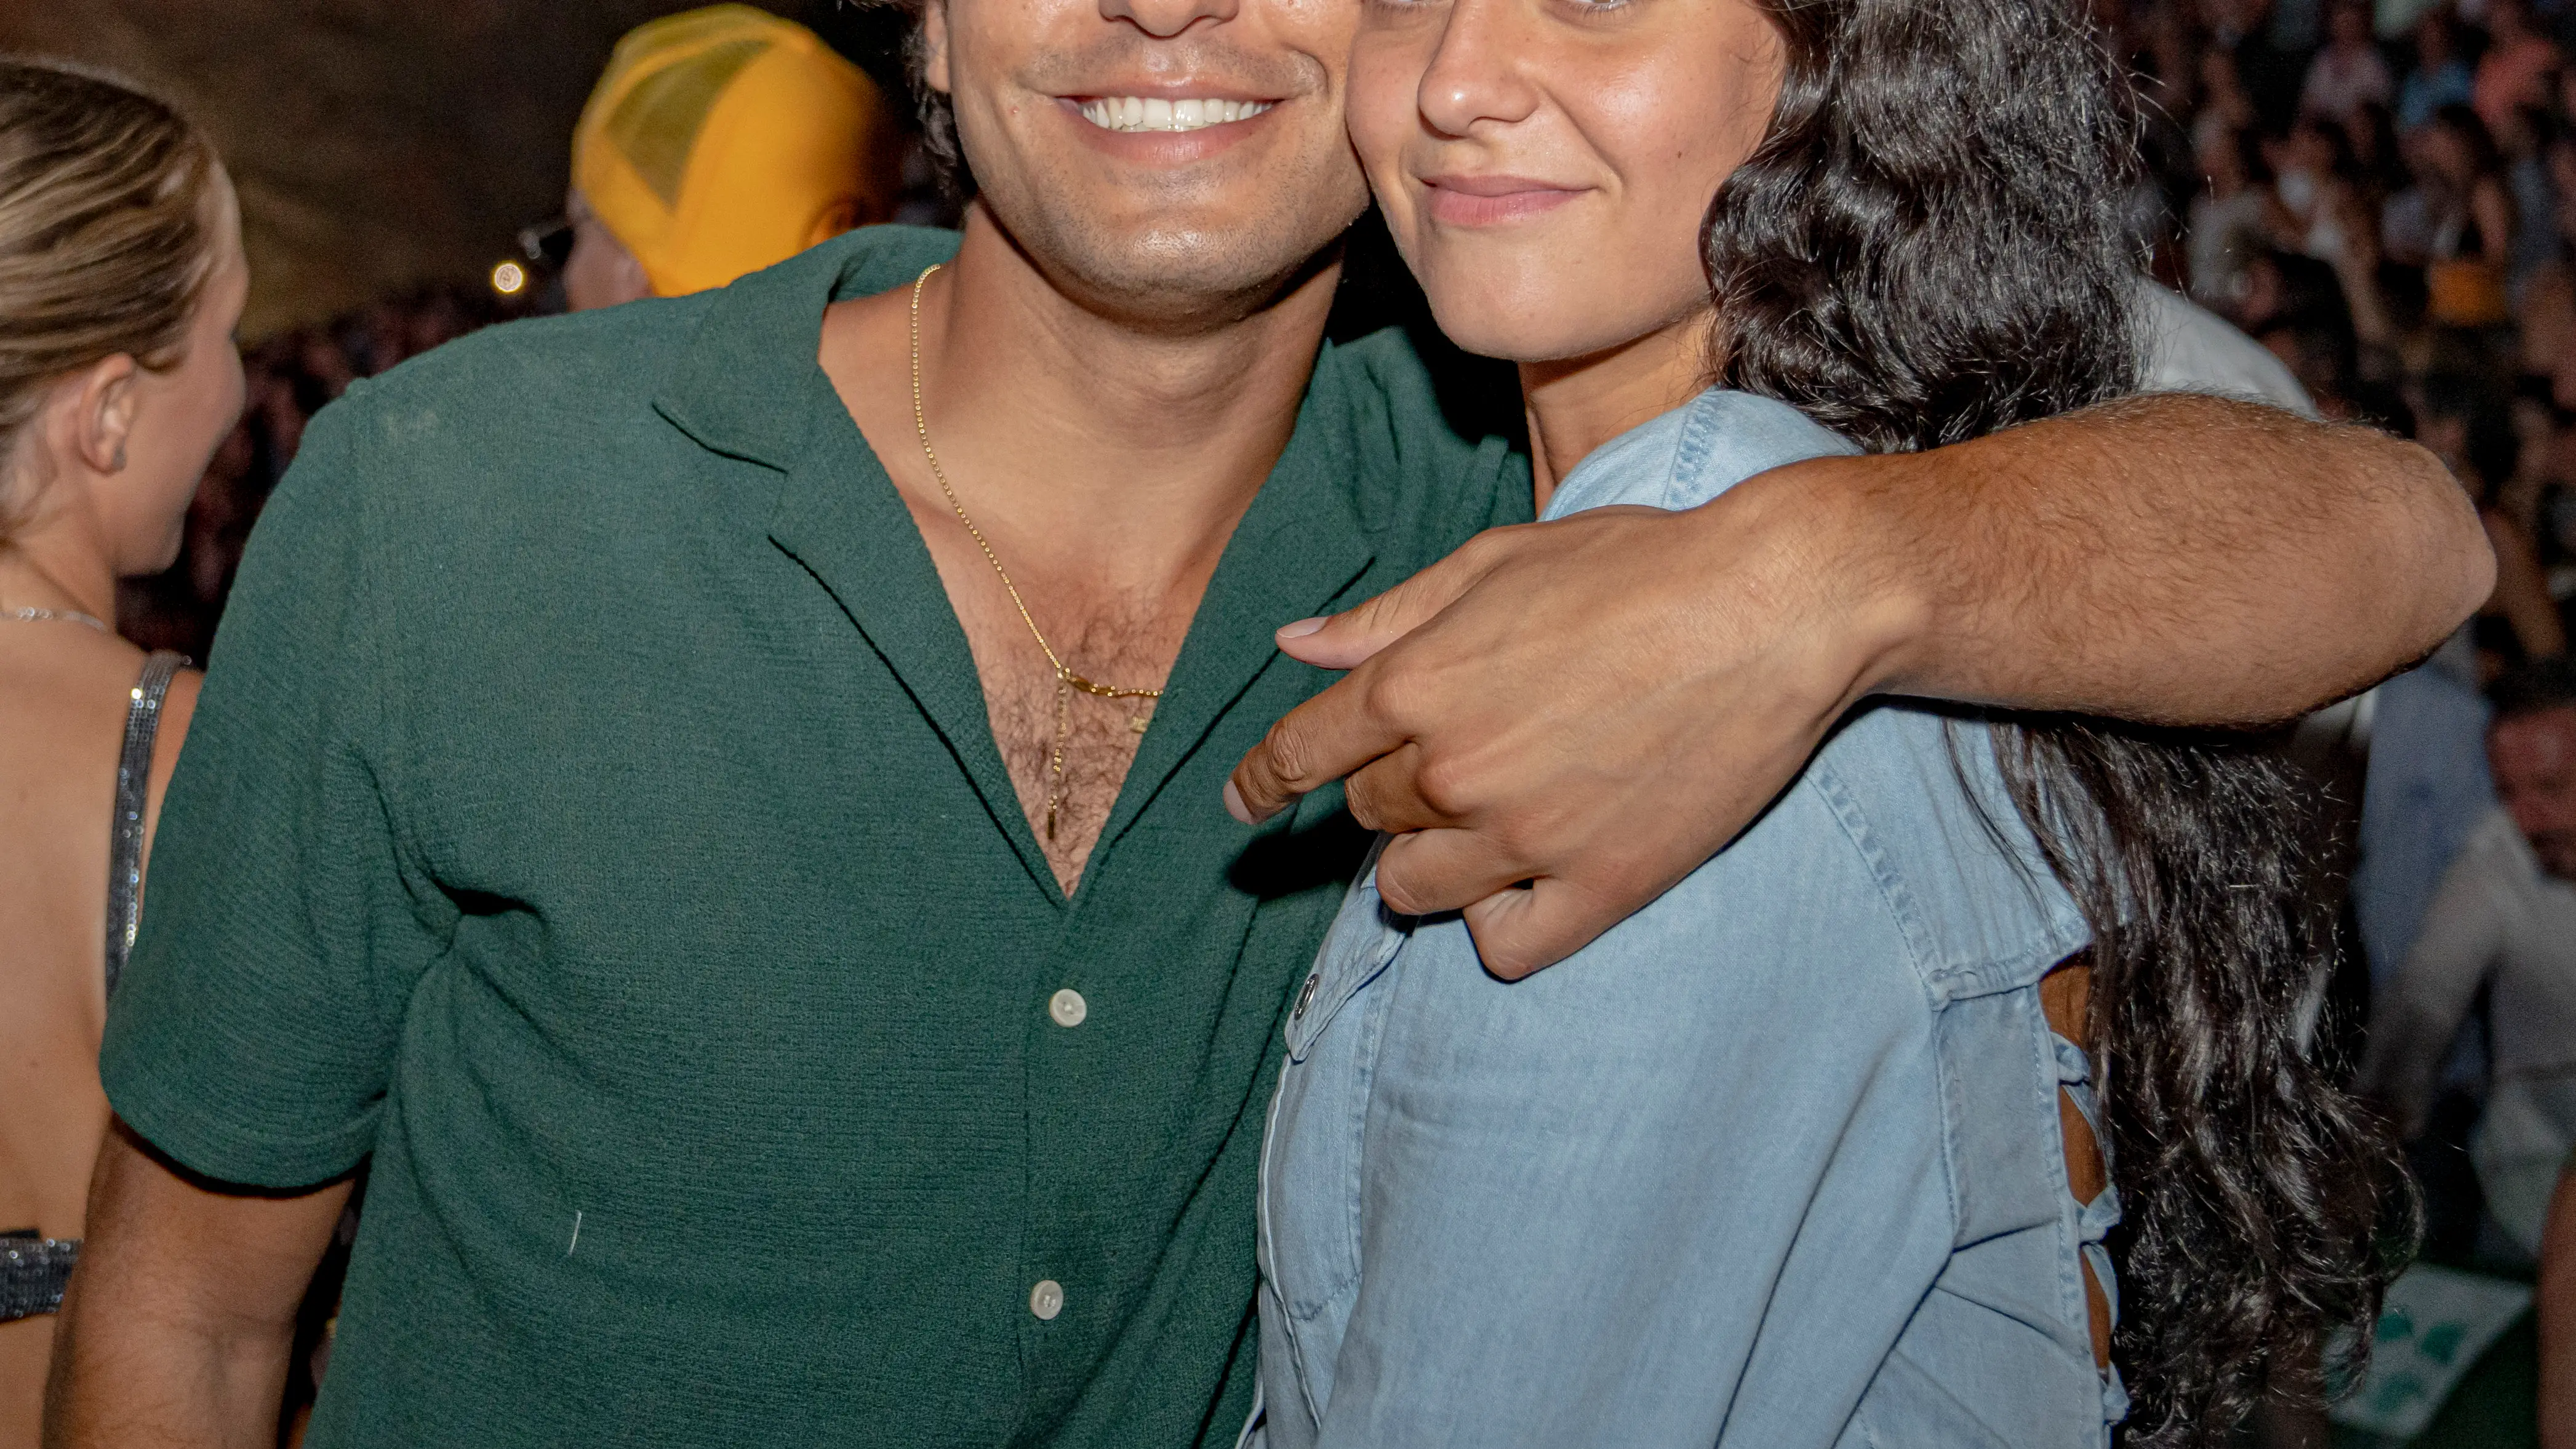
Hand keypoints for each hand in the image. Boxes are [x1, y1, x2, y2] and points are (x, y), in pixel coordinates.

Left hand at [1227, 467, 1918, 977]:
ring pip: (1415, 889)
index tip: (1243, 807)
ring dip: (1431, 861)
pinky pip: (1504, 944)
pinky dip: (1499, 920)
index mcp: (1417, 683)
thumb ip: (1386, 617)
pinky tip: (1526, 883)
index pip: (1299, 753)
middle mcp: (1452, 769)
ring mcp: (1524, 838)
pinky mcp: (1599, 886)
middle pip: (1368, 815)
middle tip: (1461, 755)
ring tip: (1489, 820)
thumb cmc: (1636, 566)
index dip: (1260, 782)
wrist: (1773, 608)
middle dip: (1391, 791)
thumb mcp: (1493, 564)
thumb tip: (1294, 644)